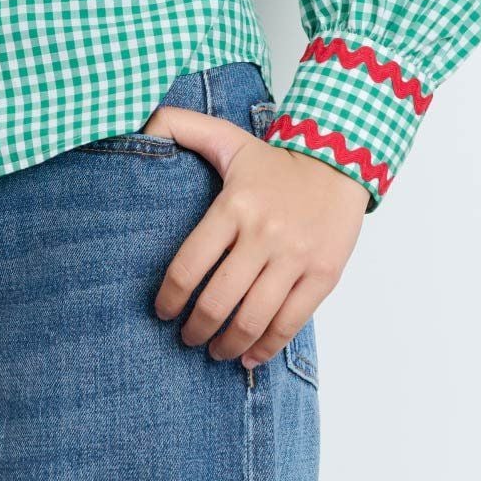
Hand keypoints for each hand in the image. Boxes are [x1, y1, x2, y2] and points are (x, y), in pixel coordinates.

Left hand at [141, 103, 368, 366]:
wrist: (339, 160)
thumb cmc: (274, 159)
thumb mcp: (226, 136)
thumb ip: (180, 126)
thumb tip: (141, 124)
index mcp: (234, 206)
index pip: (191, 264)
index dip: (170, 297)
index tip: (161, 311)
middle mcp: (264, 234)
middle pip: (219, 299)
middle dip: (196, 328)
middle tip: (186, 338)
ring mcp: (295, 258)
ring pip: (254, 318)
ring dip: (228, 343)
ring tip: (215, 351)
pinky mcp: (323, 275)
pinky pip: (290, 323)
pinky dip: (266, 347)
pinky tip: (249, 356)